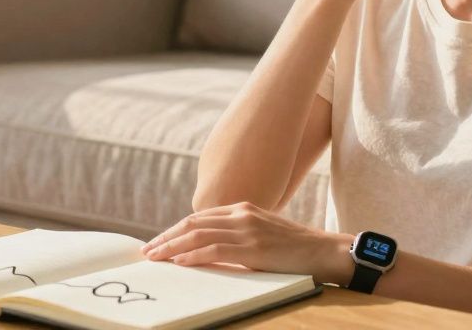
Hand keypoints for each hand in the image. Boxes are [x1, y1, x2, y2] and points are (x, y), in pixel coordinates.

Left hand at [139, 201, 354, 285]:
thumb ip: (239, 235)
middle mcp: (241, 214)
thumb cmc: (295, 248)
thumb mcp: (263, 233)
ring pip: (197, 235)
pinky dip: (192, 256)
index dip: (175, 230)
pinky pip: (213, 250)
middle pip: (192, 223)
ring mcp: (247, 230)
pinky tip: (178, 262)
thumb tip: (210, 248)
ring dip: (171, 247)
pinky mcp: (252, 248)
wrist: (325, 251)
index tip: (158, 241)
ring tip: (154, 257)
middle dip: (166, 237)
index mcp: (243, 208)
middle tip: (147, 251)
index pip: (199, 217)